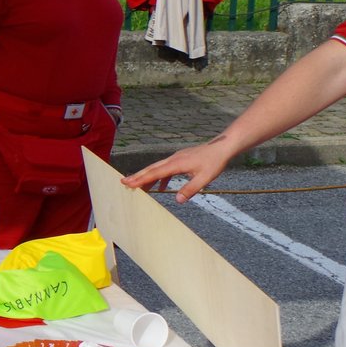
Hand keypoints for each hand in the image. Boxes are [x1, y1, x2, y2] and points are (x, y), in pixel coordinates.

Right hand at [120, 137, 235, 202]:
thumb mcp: (205, 178)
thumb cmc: (214, 162)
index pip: (155, 173)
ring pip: (157, 168)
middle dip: (137, 176)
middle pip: (152, 168)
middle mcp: (173, 160)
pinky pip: (166, 169)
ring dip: (147, 177)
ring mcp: (176, 159)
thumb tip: (177, 200)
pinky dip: (160, 178)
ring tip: (138, 187)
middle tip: (123, 183)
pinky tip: (160, 187)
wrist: (221, 147)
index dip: (141, 178)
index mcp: (177, 164)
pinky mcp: (180, 160)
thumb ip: (190, 189)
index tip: (128, 183)